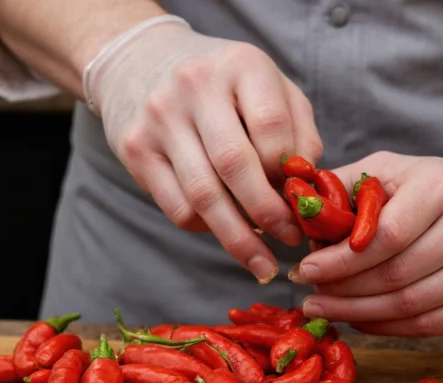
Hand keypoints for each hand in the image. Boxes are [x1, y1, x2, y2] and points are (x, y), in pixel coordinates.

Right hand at [83, 16, 322, 281]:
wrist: (144, 61)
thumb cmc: (227, 84)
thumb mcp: (272, 87)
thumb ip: (299, 131)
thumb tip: (306, 187)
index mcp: (241, 65)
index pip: (272, 127)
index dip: (290, 172)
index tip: (304, 201)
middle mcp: (195, 86)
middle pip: (235, 165)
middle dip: (268, 213)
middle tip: (291, 240)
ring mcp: (160, 118)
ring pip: (203, 196)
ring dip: (238, 238)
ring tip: (262, 261)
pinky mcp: (136, 149)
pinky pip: (178, 207)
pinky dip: (207, 229)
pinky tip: (226, 230)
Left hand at [292, 152, 442, 335]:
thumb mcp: (399, 170)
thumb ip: (349, 186)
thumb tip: (299, 209)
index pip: (384, 235)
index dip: (340, 259)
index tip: (306, 269)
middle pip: (392, 276)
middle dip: (341, 290)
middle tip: (308, 294)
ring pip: (406, 308)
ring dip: (356, 313)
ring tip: (325, 308)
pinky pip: (423, 327)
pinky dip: (384, 326)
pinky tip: (359, 318)